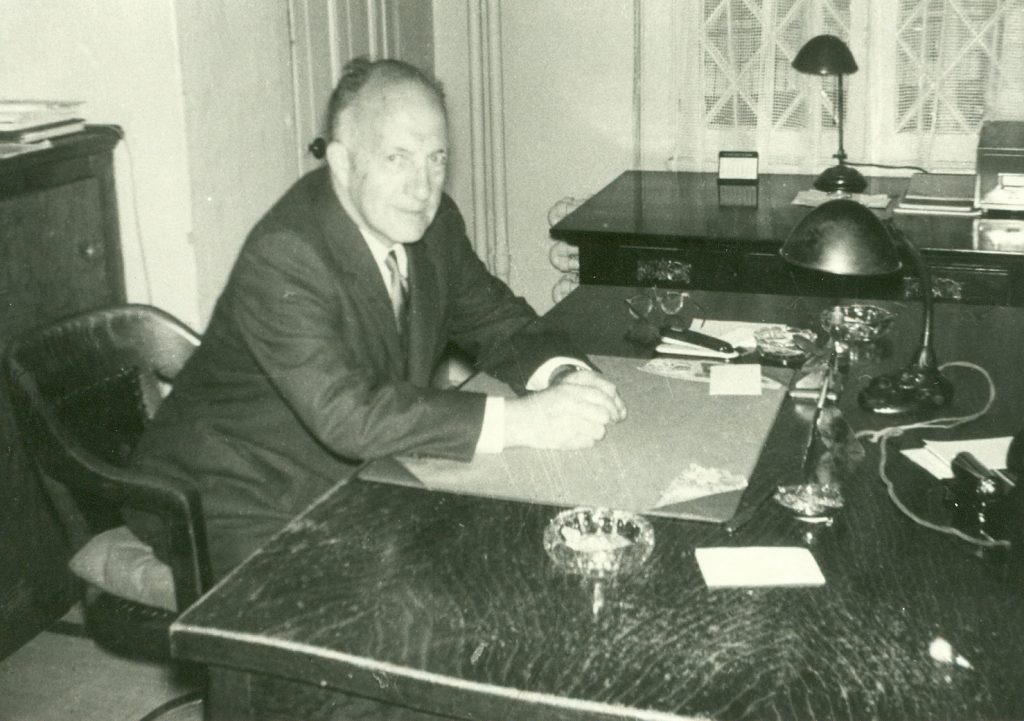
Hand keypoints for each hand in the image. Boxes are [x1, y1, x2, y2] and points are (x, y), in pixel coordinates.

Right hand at [504, 370, 625, 449]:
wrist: (520, 421)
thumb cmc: (545, 405)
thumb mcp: (563, 388)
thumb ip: (588, 390)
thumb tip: (616, 405)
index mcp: (571, 390)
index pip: (604, 396)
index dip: (615, 406)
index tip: (617, 413)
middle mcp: (571, 404)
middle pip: (605, 415)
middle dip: (607, 421)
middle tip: (605, 423)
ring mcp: (569, 423)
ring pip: (599, 431)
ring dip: (596, 432)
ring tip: (584, 429)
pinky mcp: (566, 440)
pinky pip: (589, 443)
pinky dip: (586, 441)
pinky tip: (575, 437)